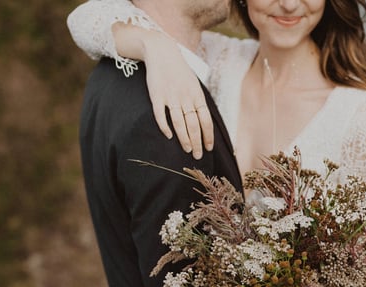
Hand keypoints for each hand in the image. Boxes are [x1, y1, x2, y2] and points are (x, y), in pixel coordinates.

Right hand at [114, 24, 214, 158]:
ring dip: (185, 139)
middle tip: (197, 156)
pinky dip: (165, 127)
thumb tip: (203, 121)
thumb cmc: (179, 71)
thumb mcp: (194, 84)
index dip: (208, 136)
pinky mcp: (157, 96)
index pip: (206, 120)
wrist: (162, 52)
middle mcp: (186, 97)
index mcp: (196, 95)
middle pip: (194, 125)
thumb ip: (198, 102)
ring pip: (180, 123)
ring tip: (187, 150)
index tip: (208, 148)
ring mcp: (171, 97)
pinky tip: (169, 136)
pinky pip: (161, 116)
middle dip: (197, 143)